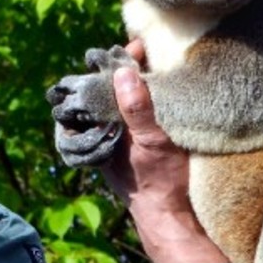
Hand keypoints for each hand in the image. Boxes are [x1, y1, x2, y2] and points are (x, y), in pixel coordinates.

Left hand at [102, 40, 229, 262]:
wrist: (169, 217)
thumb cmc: (157, 181)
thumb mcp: (150, 141)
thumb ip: (136, 107)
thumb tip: (122, 70)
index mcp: (94, 127)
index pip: (93, 82)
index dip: (113, 61)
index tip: (137, 46)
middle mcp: (101, 130)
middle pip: (106, 87)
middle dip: (125, 67)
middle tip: (147, 49)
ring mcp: (117, 135)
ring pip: (119, 98)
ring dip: (135, 80)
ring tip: (154, 62)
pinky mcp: (131, 141)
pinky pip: (132, 110)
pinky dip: (143, 96)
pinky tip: (161, 88)